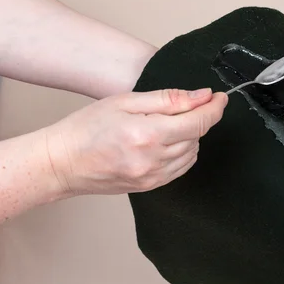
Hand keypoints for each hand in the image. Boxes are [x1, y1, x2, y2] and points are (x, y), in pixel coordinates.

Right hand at [45, 88, 227, 195]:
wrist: (63, 163)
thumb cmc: (86, 128)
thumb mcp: (125, 102)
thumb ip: (168, 99)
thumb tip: (202, 96)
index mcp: (148, 135)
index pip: (198, 122)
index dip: (214, 109)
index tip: (221, 98)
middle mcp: (154, 160)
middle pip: (197, 137)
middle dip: (197, 119)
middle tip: (183, 106)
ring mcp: (154, 177)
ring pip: (192, 153)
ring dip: (190, 136)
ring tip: (167, 124)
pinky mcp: (151, 186)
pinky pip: (181, 167)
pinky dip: (183, 152)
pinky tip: (167, 141)